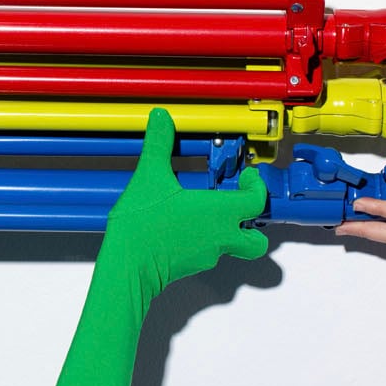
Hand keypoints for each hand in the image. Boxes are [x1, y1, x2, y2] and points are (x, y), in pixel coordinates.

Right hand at [103, 107, 268, 291]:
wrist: (127, 266)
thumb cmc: (142, 227)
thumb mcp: (149, 176)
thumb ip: (158, 144)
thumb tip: (160, 119)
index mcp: (220, 212)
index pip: (257, 201)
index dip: (257, 187)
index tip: (247, 177)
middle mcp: (220, 236)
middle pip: (257, 240)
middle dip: (254, 226)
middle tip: (239, 207)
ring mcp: (208, 255)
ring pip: (232, 247)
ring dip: (226, 231)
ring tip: (204, 213)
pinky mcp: (191, 266)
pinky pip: (208, 253)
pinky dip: (204, 241)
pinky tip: (182, 228)